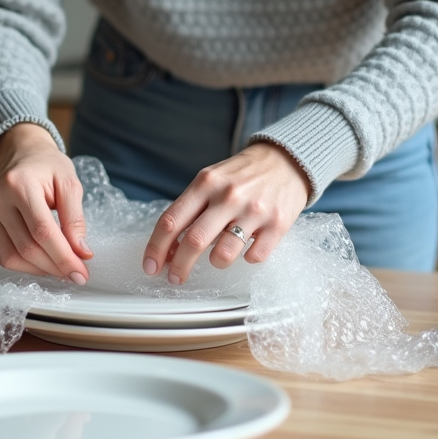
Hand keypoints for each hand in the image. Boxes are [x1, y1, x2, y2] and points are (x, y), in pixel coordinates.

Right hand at [0, 123, 92, 282]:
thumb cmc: (47, 165)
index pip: (42, 232)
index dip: (63, 257)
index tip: (81, 273)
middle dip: (55, 266)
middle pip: (27, 247)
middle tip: (76, 274)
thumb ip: (75, 218)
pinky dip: (24, 264)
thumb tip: (81, 252)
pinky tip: (43, 262)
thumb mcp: (69, 183)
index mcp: (19, 184)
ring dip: (40, 270)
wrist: (20, 150)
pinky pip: (2, 254)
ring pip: (12, 257)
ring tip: (61, 269)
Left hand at [142, 142, 310, 284]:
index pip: (171, 220)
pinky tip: (248, 246)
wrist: (287, 160)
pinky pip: (254, 257)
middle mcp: (228, 195)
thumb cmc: (241, 175)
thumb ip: (190, 209)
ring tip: (219, 256)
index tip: (150, 267)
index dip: (156, 248)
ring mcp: (254, 210)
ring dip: (216, 263)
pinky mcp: (278, 224)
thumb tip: (168, 248)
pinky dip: (247, 258)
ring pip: (223, 254)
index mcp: (205, 183)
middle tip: (176, 278)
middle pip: (194, 241)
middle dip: (179, 267)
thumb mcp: (210, 180)